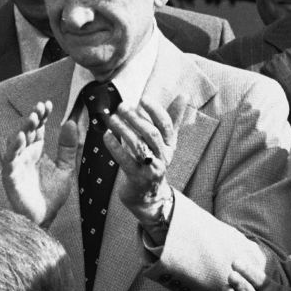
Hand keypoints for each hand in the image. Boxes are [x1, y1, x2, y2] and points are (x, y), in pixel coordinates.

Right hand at [2, 100, 78, 226]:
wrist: (45, 218)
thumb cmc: (51, 195)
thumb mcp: (65, 169)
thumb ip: (68, 148)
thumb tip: (71, 122)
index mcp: (37, 151)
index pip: (38, 129)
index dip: (42, 116)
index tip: (48, 104)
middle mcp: (25, 155)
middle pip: (27, 132)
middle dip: (32, 118)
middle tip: (40, 108)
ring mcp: (17, 165)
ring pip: (16, 143)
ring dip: (22, 129)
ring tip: (32, 118)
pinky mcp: (11, 177)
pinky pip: (10, 160)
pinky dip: (14, 148)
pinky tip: (21, 138)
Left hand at [103, 96, 183, 227]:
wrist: (148, 195)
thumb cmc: (154, 161)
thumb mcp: (165, 142)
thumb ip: (172, 118)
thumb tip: (184, 95)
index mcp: (170, 145)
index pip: (166, 125)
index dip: (155, 111)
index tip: (143, 98)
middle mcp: (163, 156)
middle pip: (152, 135)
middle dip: (136, 119)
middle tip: (122, 106)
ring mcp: (151, 168)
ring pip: (138, 146)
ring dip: (123, 129)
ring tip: (111, 118)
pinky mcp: (137, 178)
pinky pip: (125, 160)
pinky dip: (115, 146)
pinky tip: (106, 135)